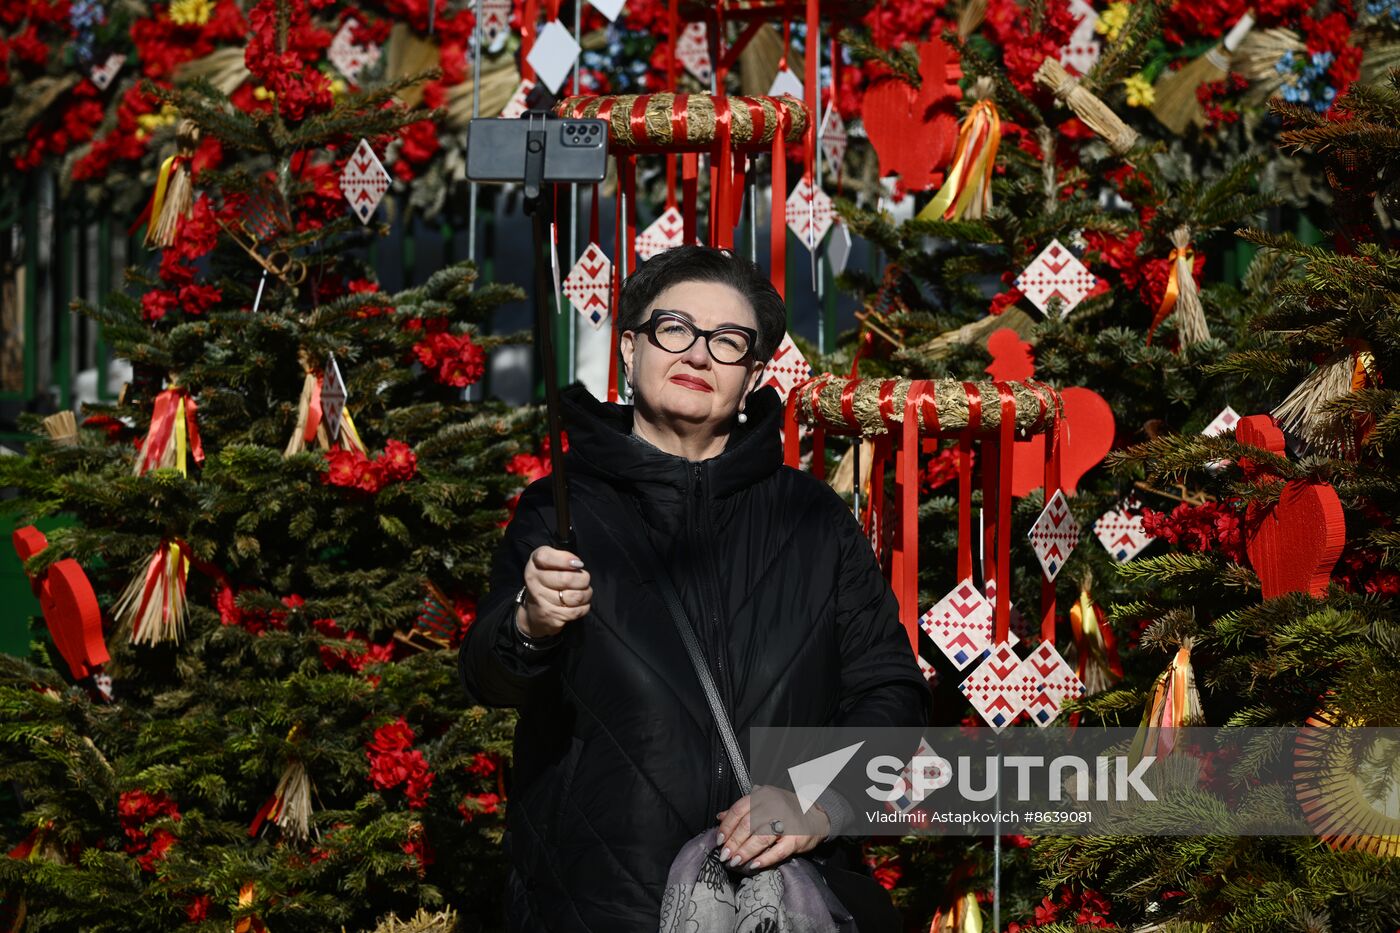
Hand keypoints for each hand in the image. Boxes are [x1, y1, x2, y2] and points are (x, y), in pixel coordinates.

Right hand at [519, 546, 590, 638]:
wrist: (535, 611)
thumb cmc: (548, 582)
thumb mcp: (550, 564)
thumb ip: (562, 557)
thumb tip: (578, 564)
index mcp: (534, 565)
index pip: (544, 557)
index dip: (564, 559)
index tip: (578, 564)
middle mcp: (534, 582)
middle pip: (566, 579)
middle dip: (583, 579)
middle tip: (584, 579)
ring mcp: (542, 602)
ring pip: (576, 596)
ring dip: (586, 594)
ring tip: (583, 591)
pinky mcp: (551, 617)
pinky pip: (577, 611)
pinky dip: (584, 606)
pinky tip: (579, 604)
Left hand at [714, 788, 828, 872]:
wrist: (816, 814)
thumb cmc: (786, 809)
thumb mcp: (763, 802)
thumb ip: (742, 810)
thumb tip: (719, 817)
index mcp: (762, 796)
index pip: (739, 810)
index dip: (726, 827)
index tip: (719, 840)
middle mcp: (773, 806)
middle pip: (747, 825)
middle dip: (733, 842)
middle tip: (725, 855)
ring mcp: (786, 821)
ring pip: (760, 838)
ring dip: (745, 851)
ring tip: (736, 861)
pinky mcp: (796, 837)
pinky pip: (778, 850)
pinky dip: (765, 859)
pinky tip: (755, 865)